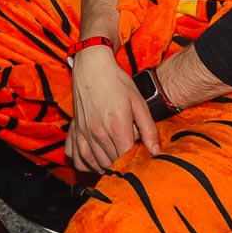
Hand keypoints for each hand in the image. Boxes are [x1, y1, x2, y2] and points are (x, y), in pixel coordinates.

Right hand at [64, 47, 159, 172]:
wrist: (92, 65)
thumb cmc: (117, 82)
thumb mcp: (138, 102)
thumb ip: (148, 129)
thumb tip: (156, 151)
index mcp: (116, 126)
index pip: (126, 158)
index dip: (135, 163)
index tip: (141, 160)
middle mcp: (98, 132)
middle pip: (111, 163)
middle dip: (122, 165)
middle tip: (131, 160)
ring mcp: (84, 131)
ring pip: (94, 163)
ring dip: (106, 167)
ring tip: (117, 163)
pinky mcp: (75, 129)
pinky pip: (77, 156)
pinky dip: (86, 163)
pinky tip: (96, 161)